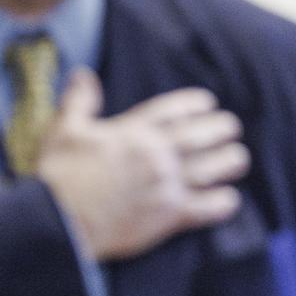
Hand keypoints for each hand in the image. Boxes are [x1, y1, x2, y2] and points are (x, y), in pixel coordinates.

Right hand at [36, 69, 248, 261]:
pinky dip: (222, 202)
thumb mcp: (63, 130)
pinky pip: (206, 207)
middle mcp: (155, 155)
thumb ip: (79, 101)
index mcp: (132, 131)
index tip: (208, 103)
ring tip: (238, 158)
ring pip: (212, 169)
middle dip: (222, 129)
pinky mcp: (167, 216)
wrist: (57, 221)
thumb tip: (82, 74)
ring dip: (230, 161)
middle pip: (201, 135)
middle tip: (230, 128)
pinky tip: (228, 198)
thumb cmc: (57, 175)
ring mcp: (164, 185)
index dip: (196, 104)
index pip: (174, 109)